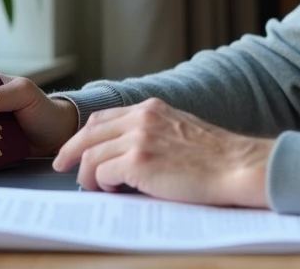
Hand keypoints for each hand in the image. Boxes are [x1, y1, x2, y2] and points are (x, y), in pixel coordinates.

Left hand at [52, 97, 272, 207]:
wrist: (237, 166)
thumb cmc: (217, 158)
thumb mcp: (180, 130)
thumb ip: (154, 132)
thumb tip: (127, 152)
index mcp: (152, 108)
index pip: (104, 117)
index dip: (85, 134)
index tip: (76, 148)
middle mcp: (142, 117)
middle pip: (90, 131)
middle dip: (71, 149)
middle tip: (63, 165)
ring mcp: (138, 138)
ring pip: (92, 154)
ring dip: (87, 174)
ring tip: (92, 188)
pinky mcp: (138, 162)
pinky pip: (102, 172)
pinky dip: (100, 184)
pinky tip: (110, 191)